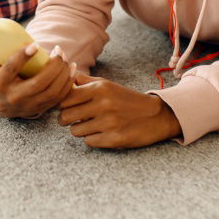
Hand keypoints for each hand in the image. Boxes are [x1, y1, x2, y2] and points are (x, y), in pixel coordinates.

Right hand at [0, 32, 76, 119]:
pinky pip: (58, 98)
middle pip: (39, 83)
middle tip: (58, 50)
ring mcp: (29, 106)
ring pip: (51, 91)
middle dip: (53, 66)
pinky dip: (67, 83)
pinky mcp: (41, 109)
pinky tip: (72, 69)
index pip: (12, 69)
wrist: (1, 105)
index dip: (23, 57)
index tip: (35, 45)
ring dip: (62, 74)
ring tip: (65, 57)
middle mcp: (15, 97)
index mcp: (0, 83)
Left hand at [57, 73, 181, 148]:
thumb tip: (63, 76)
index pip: (65, 99)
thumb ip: (83, 81)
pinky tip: (101, 133)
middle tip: (73, 119)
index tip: (67, 107)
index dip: (62, 105)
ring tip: (90, 125)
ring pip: (75, 131)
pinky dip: (92, 139)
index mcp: (99, 88)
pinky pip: (88, 142)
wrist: (156, 116)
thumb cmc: (126, 99)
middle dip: (66, 120)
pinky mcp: (114, 139)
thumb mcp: (106, 84)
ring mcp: (109, 123)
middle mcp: (103, 104)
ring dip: (80, 130)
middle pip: (65, 117)